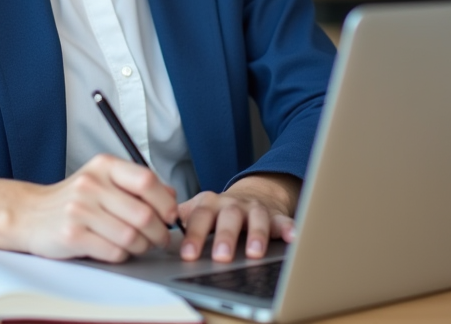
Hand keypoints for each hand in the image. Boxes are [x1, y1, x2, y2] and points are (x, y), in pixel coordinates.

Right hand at [14, 154, 179, 261]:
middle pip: (143, 214)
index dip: (165, 202)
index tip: (170, 215)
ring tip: (138, 245)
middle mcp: (91, 184)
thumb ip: (135, 185)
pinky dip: (121, 255)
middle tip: (160, 239)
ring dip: (141, 246)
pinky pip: (112, 251)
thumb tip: (171, 197)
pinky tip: (116, 250)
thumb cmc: (73, 199)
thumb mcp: (102, 180)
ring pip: (130, 236)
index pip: (146, 180)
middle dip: (158, 232)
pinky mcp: (71, 235)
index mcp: (104, 166)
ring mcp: (79, 210)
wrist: (29, 214)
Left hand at [177, 173, 300, 261]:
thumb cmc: (221, 210)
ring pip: (257, 219)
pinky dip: (289, 229)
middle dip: (225, 237)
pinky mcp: (276, 216)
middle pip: (228, 217)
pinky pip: (284, 221)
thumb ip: (182, 218)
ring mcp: (255, 210)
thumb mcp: (199, 210)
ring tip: (254, 253)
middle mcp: (233, 205)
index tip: (188, 255)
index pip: (199, 217)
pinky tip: (291, 238)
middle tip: (221, 256)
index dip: (194, 236)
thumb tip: (158, 229)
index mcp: (210, 204)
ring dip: (256, 235)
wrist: (253, 194)